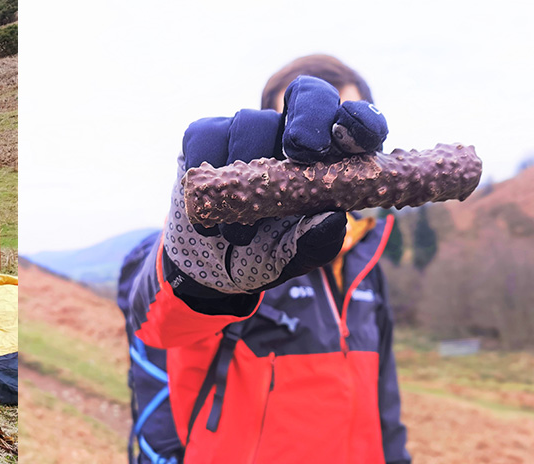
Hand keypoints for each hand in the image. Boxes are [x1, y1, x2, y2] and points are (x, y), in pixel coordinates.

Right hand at [169, 78, 373, 296]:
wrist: (210, 268)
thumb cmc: (264, 256)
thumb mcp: (296, 259)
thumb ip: (317, 242)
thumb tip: (332, 218)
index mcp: (325, 160)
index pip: (353, 123)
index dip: (359, 121)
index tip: (355, 139)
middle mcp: (288, 138)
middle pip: (306, 97)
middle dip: (309, 118)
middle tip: (300, 151)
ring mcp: (245, 135)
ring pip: (250, 121)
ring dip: (245, 167)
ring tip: (241, 226)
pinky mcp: (204, 140)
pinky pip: (204, 136)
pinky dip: (204, 170)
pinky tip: (209, 212)